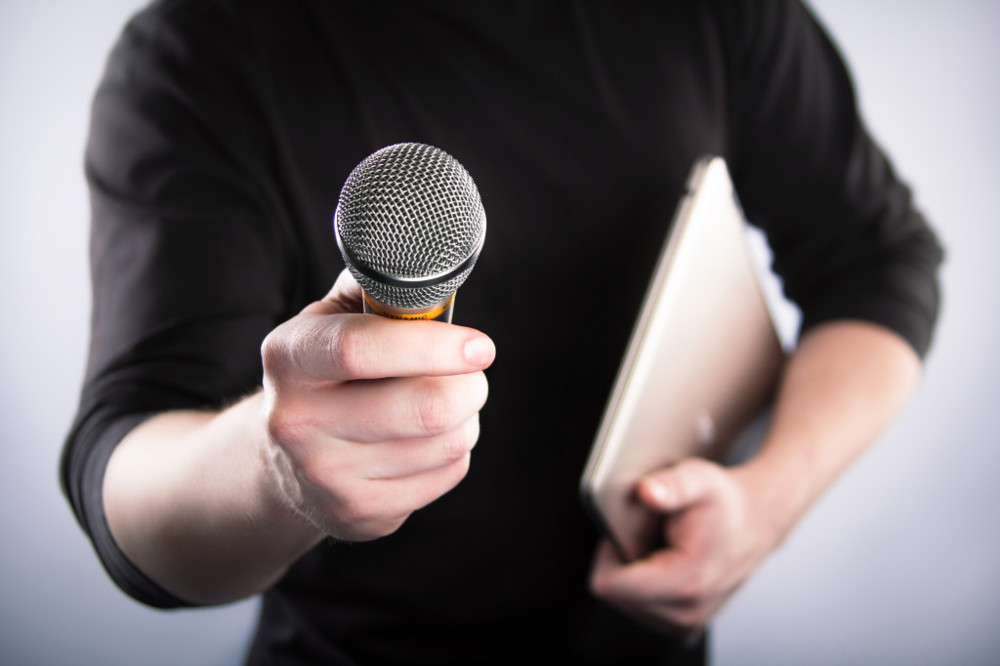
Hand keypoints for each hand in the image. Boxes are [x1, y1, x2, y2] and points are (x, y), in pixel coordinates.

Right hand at [260, 269, 494, 541]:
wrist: (283, 463)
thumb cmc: (330, 372)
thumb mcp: (333, 320)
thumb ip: (376, 289)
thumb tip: (434, 258)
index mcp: (289, 357)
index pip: (362, 349)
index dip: (433, 345)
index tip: (480, 345)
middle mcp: (296, 421)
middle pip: (424, 407)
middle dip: (469, 384)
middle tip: (472, 371)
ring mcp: (325, 476)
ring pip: (447, 442)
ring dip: (466, 416)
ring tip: (445, 402)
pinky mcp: (358, 515)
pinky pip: (447, 474)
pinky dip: (455, 452)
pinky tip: (427, 440)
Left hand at [589, 458, 779, 635]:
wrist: (754, 522)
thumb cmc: (724, 502)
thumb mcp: (698, 478)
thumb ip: (671, 485)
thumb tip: (646, 492)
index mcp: (686, 580)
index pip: (611, 585)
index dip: (608, 552)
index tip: (624, 531)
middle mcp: (687, 610)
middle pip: (615, 596)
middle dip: (621, 562)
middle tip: (647, 536)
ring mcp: (686, 622)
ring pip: (625, 604)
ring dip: (632, 574)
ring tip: (658, 548)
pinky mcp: (684, 625)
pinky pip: (640, 609)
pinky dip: (644, 586)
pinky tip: (663, 563)